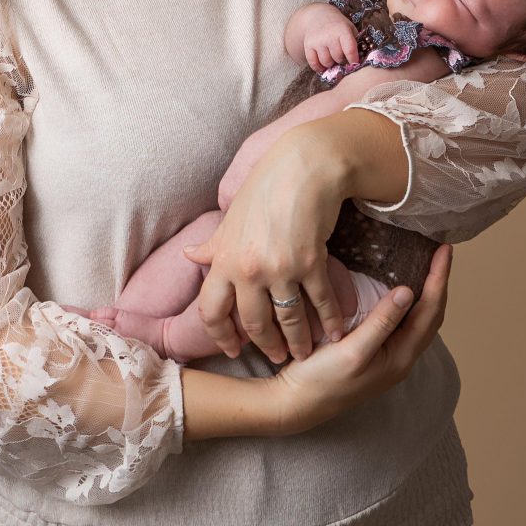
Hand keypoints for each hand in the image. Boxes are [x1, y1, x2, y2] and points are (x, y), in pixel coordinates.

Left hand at [183, 129, 352, 362]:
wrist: (302, 168)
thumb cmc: (265, 188)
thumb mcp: (231, 218)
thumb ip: (213, 245)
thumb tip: (189, 254)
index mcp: (223, 260)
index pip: (211, 311)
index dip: (221, 336)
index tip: (233, 349)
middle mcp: (248, 270)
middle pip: (254, 322)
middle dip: (266, 345)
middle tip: (276, 357)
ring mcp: (281, 269)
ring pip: (289, 319)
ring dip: (299, 341)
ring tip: (305, 352)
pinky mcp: (311, 263)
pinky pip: (320, 301)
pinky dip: (329, 320)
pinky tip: (335, 332)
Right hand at [269, 244, 454, 433]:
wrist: (296, 404)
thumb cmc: (321, 380)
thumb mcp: (352, 350)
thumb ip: (381, 322)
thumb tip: (408, 291)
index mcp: (401, 357)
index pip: (430, 311)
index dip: (439, 278)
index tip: (445, 250)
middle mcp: (402, 358)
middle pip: (431, 315)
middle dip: (438, 283)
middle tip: (440, 252)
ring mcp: (390, 358)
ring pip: (419, 319)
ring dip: (426, 292)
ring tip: (427, 266)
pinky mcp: (377, 355)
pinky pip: (403, 323)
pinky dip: (409, 302)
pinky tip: (400, 290)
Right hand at [304, 22, 360, 73]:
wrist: (318, 16)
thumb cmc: (338, 25)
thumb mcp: (350, 28)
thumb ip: (354, 42)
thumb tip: (356, 60)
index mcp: (342, 31)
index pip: (349, 50)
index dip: (353, 59)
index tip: (354, 63)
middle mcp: (329, 36)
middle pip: (338, 57)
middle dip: (341, 60)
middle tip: (341, 57)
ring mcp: (317, 41)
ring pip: (326, 62)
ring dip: (331, 64)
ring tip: (332, 58)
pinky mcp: (308, 46)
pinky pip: (313, 63)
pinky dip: (318, 67)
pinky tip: (322, 66)